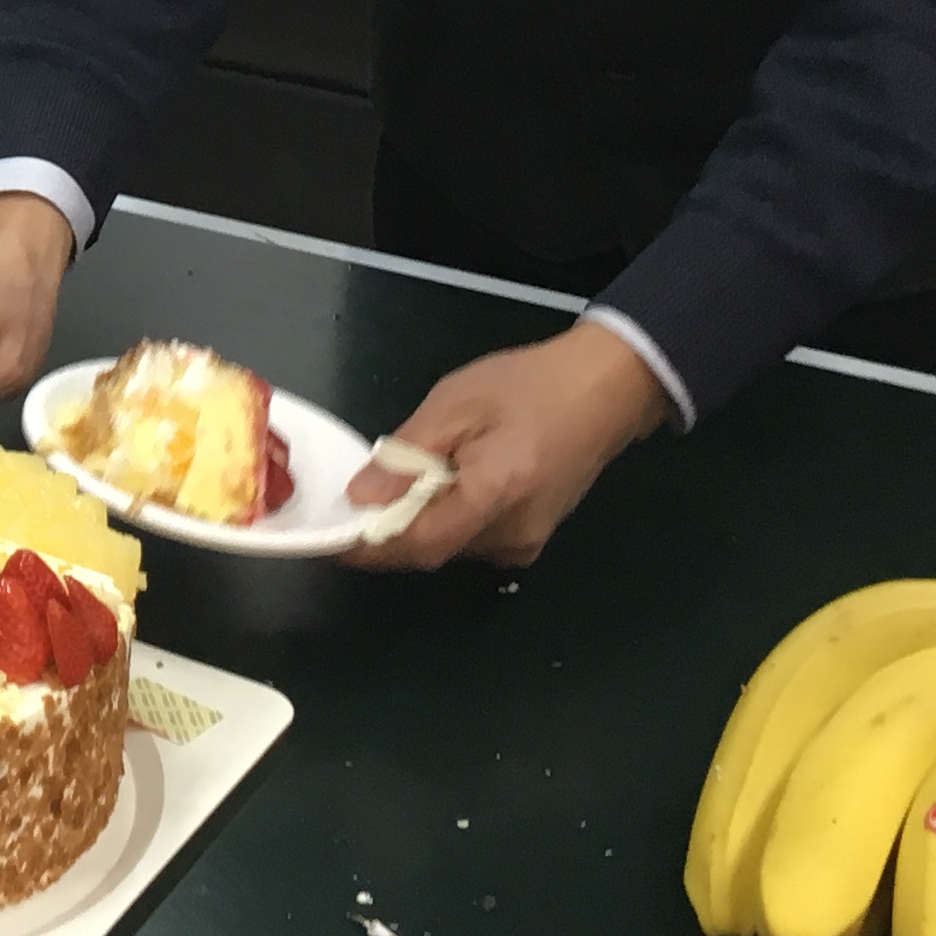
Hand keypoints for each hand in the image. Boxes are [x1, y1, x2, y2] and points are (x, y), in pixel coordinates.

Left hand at [339, 320, 672, 572]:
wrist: (605, 389)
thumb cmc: (529, 386)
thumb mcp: (455, 404)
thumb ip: (406, 455)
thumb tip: (361, 497)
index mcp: (496, 497)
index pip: (419, 544)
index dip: (370, 546)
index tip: (330, 536)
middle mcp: (512, 536)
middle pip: (432, 549)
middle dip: (388, 530)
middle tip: (354, 498)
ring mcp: (526, 543)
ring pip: (450, 545)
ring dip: (417, 521)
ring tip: (400, 480)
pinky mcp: (532, 537)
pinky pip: (472, 537)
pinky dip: (445, 517)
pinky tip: (439, 484)